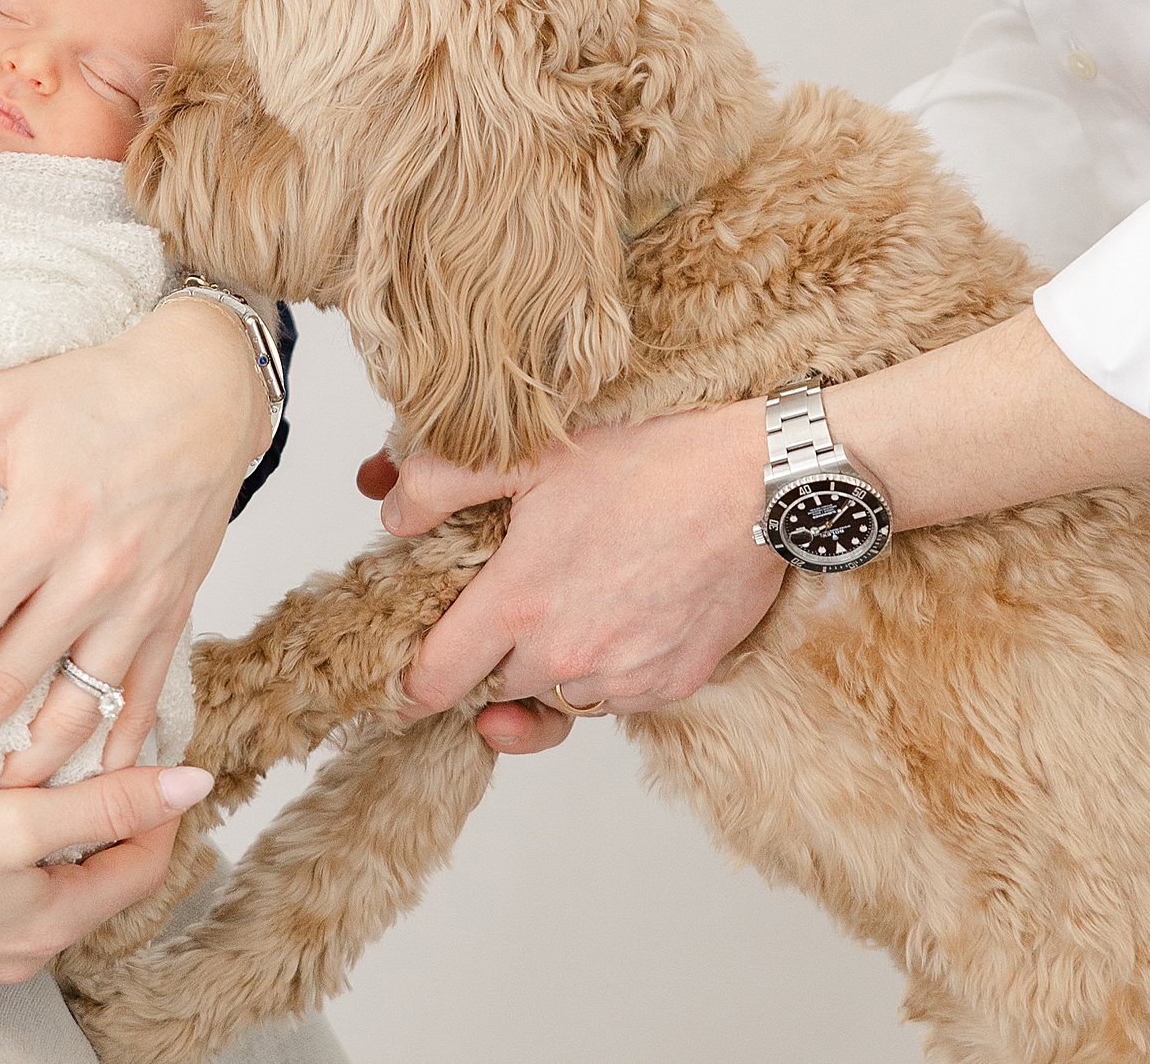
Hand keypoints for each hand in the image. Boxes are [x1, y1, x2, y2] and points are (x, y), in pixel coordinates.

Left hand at [0, 299, 268, 799]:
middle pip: (14, 681)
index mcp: (44, 524)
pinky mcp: (177, 609)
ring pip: (84, 705)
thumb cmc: (100, 390)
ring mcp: (142, 600)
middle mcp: (96, 574)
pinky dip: (122, 746)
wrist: (207, 388)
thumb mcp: (1, 398)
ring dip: (36, 763)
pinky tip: (93, 785)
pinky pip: (147, 694)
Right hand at [0, 764, 214, 981]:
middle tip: (111, 757)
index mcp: (54, 926)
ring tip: (55, 771)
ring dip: (62, 827)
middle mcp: (25, 946)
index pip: (144, 867)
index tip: (160, 761)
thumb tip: (191, 786)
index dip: (160, 811)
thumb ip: (110, 804)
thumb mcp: (22, 821)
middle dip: (113, 817)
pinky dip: (17, 842)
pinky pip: (6, 881)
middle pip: (100, 874)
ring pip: (51, 876)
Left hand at [374, 402, 785, 719]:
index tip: (398, 686)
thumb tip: (392, 512)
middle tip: (499, 606)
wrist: (758, 481)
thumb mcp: (528, 452)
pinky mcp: (674, 683)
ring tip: (565, 600)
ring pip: (557, 695)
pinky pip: (616, 696)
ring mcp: (625, 676)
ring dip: (548, 664)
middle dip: (487, 658)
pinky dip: (607, 668)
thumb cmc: (650, 461)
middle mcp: (568, 655)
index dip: (407, 686)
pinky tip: (616, 612)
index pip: (433, 682)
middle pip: (494, 689)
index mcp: (520, 604)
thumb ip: (441, 482)